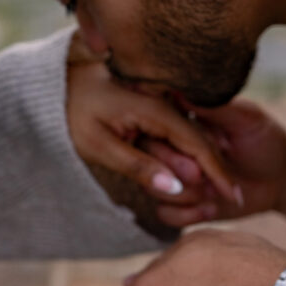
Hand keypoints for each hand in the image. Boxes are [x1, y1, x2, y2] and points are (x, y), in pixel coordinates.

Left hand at [67, 34, 241, 210]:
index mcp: (152, 107)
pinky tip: (191, 171)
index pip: (196, 142)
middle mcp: (162, 98)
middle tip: (230, 199)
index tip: (234, 195)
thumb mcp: (98, 146)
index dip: (217, 171)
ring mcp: (158, 97)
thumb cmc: (70, 116)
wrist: (52, 87)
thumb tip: (174, 188)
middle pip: (198, 138)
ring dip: (201, 163)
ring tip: (215, 190)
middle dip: (215, 170)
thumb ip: (137, 167)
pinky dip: (185, 151)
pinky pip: (177, 128)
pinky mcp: (152, 101)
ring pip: (189, 134)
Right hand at [145, 98, 285, 227]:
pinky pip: (165, 214)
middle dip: (178, 174)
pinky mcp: (181, 202)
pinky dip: (187, 215)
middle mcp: (171, 148)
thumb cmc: (264, 138)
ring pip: (153, 190)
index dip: (175, 147)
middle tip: (204, 178)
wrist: (281, 176)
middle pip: (147, 162)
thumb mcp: (245, 117)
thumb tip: (180, 92)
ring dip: (184, 196)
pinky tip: (212, 209)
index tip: (206, 155)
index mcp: (180, 121)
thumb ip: (214, 107)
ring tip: (213, 193)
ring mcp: (174, 176)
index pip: (155, 130)